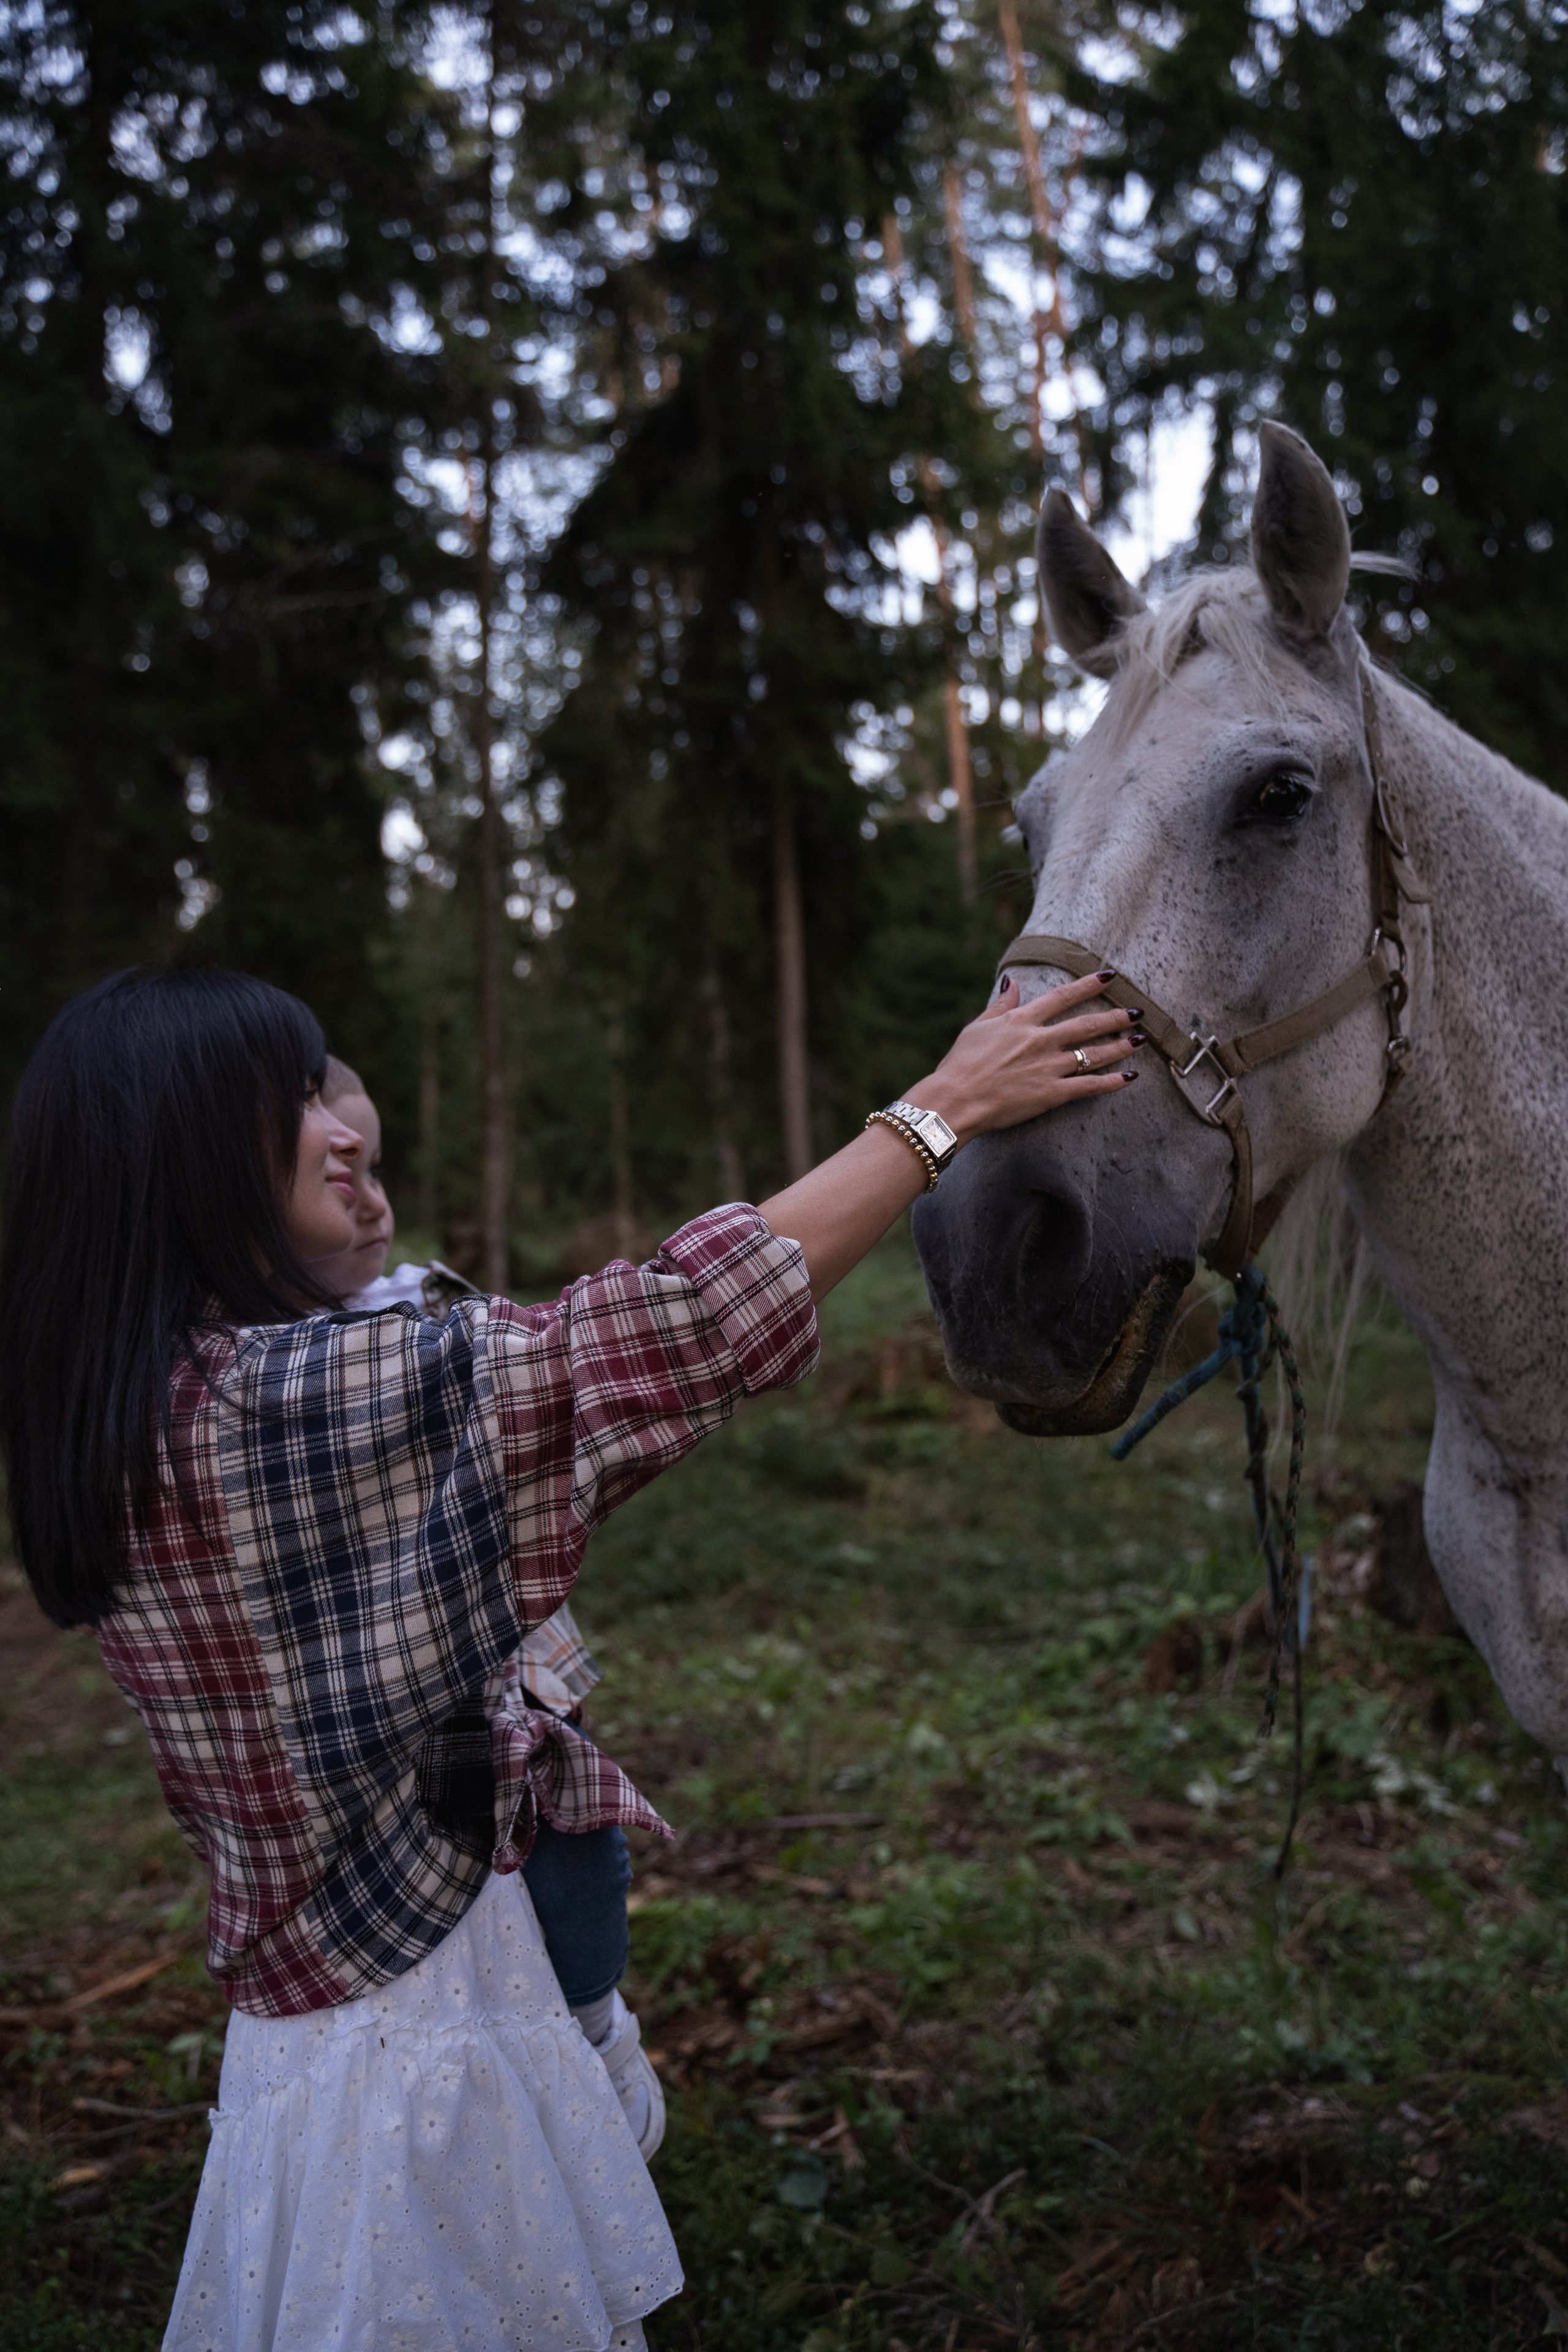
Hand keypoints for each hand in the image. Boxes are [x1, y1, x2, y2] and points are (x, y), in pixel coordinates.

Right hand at [908, 970, 1141, 1146]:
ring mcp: (1049, 1067)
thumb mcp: (977, 1027)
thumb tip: (1012, 983)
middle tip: (1138, 1012)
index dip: (1088, 984)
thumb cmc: (960, 1064)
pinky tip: (1129, 1078)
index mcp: (1022, 1021)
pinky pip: (1089, 1086)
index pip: (1062, 996)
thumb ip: (1000, 1005)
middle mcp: (1041, 1040)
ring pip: (1094, 1053)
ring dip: (1121, 1046)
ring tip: (1141, 1040)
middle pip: (1087, 1024)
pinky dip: (1111, 1082)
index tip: (1109, 976)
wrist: (955, 1100)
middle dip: (1116, 1016)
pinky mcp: (1051, 1093)